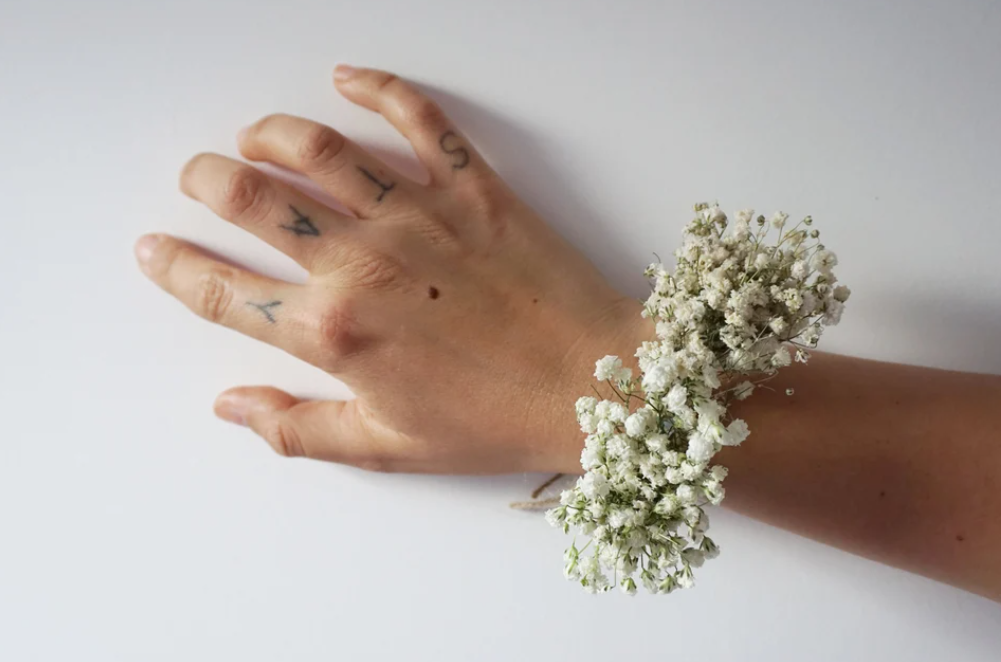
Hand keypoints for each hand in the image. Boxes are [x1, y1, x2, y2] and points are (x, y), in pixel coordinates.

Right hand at [135, 65, 646, 474]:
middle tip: (199, 180)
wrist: (598, 390)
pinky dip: (377, 87)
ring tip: (251, 137)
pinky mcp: (472, 187)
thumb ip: (298, 429)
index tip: (154, 250)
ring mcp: (417, 216)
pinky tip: (346, 77)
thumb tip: (230, 406)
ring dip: (268, 132)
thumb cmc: (495, 422)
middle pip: (251, 199)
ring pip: (316, 146)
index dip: (174, 268)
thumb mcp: (387, 447)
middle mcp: (362, 263)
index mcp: (334, 332)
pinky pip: (416, 117)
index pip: (222, 293)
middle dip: (206, 182)